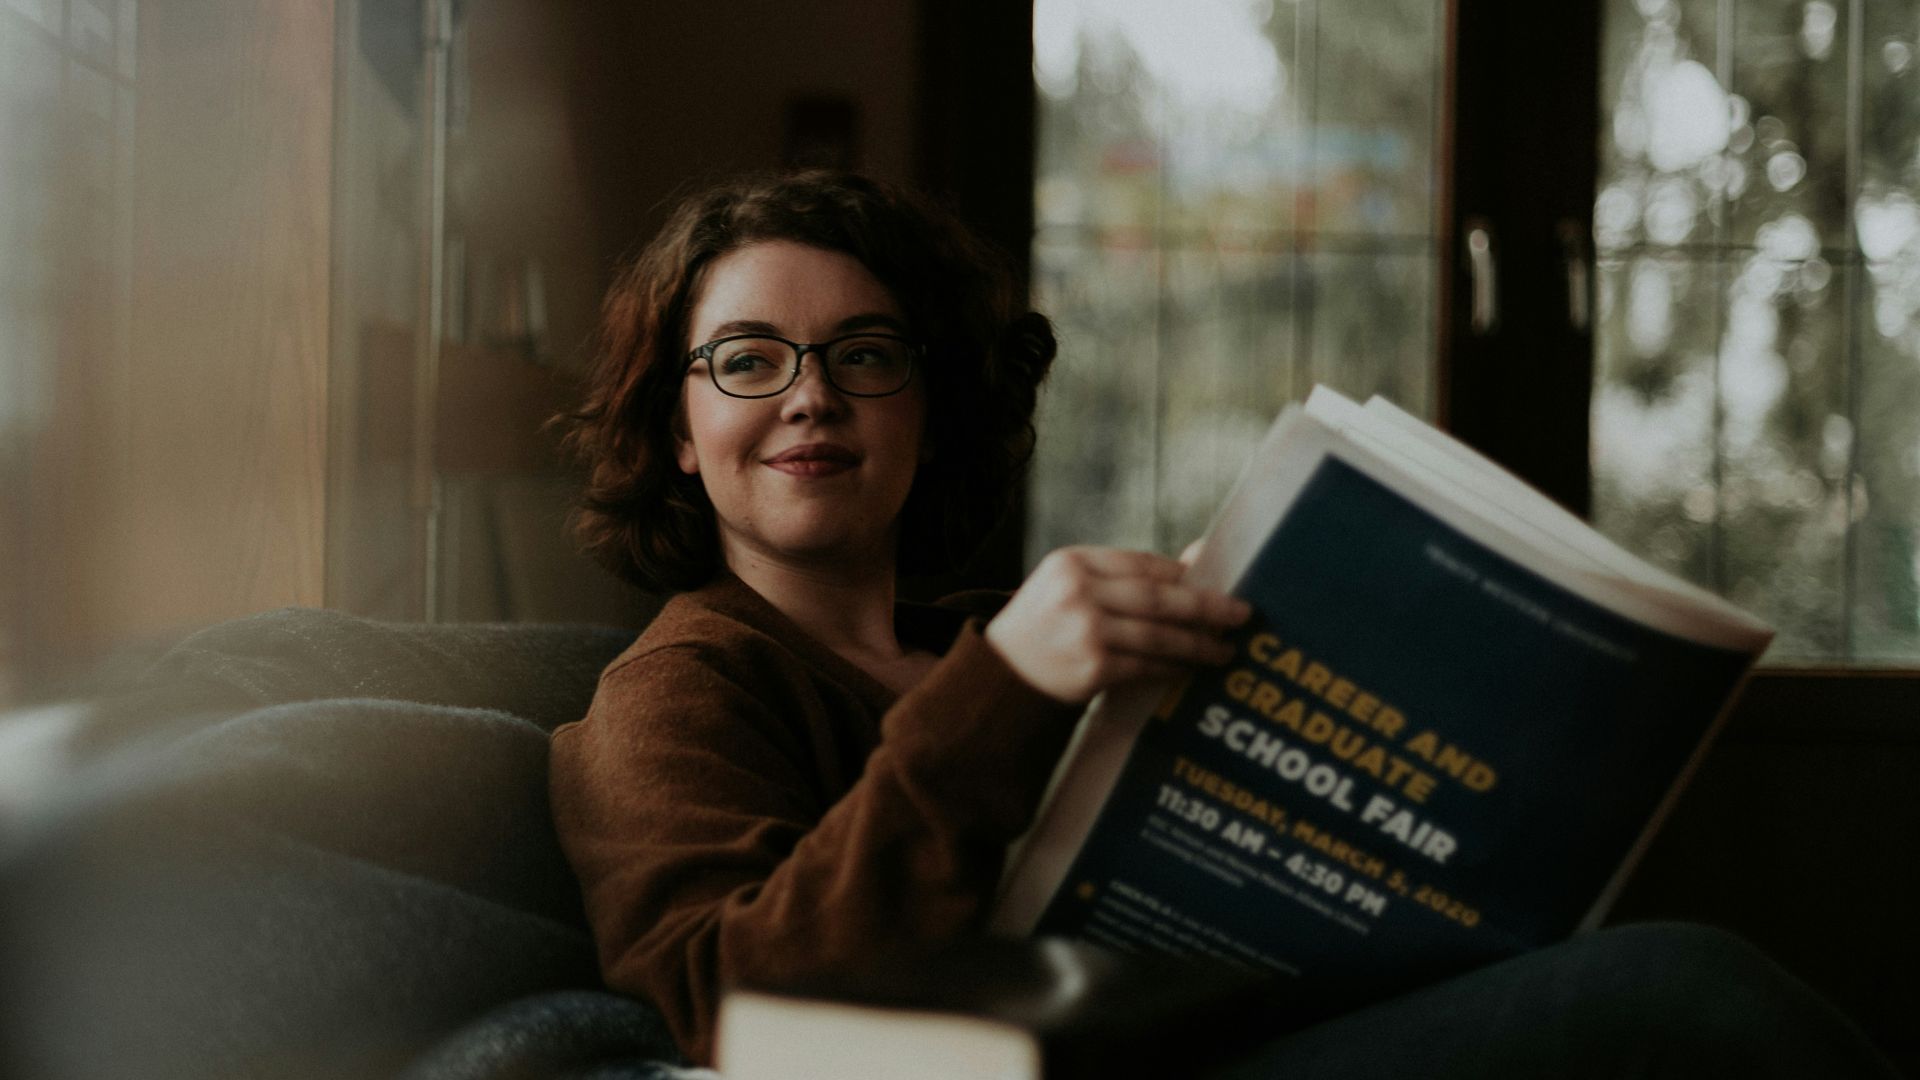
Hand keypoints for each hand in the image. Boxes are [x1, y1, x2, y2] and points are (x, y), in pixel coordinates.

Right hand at [985, 546, 1251, 704]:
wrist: (998, 675)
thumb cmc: (1043, 626)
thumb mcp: (1066, 586)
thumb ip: (1120, 576)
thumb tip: (1195, 563)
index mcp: (1073, 562)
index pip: (1143, 563)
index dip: (1184, 575)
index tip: (1215, 583)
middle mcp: (1079, 592)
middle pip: (1159, 597)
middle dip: (1207, 606)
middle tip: (1242, 614)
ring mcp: (1085, 631)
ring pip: (1159, 635)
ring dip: (1198, 644)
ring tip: (1224, 650)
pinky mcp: (1092, 668)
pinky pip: (1146, 666)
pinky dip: (1172, 668)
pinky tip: (1190, 669)